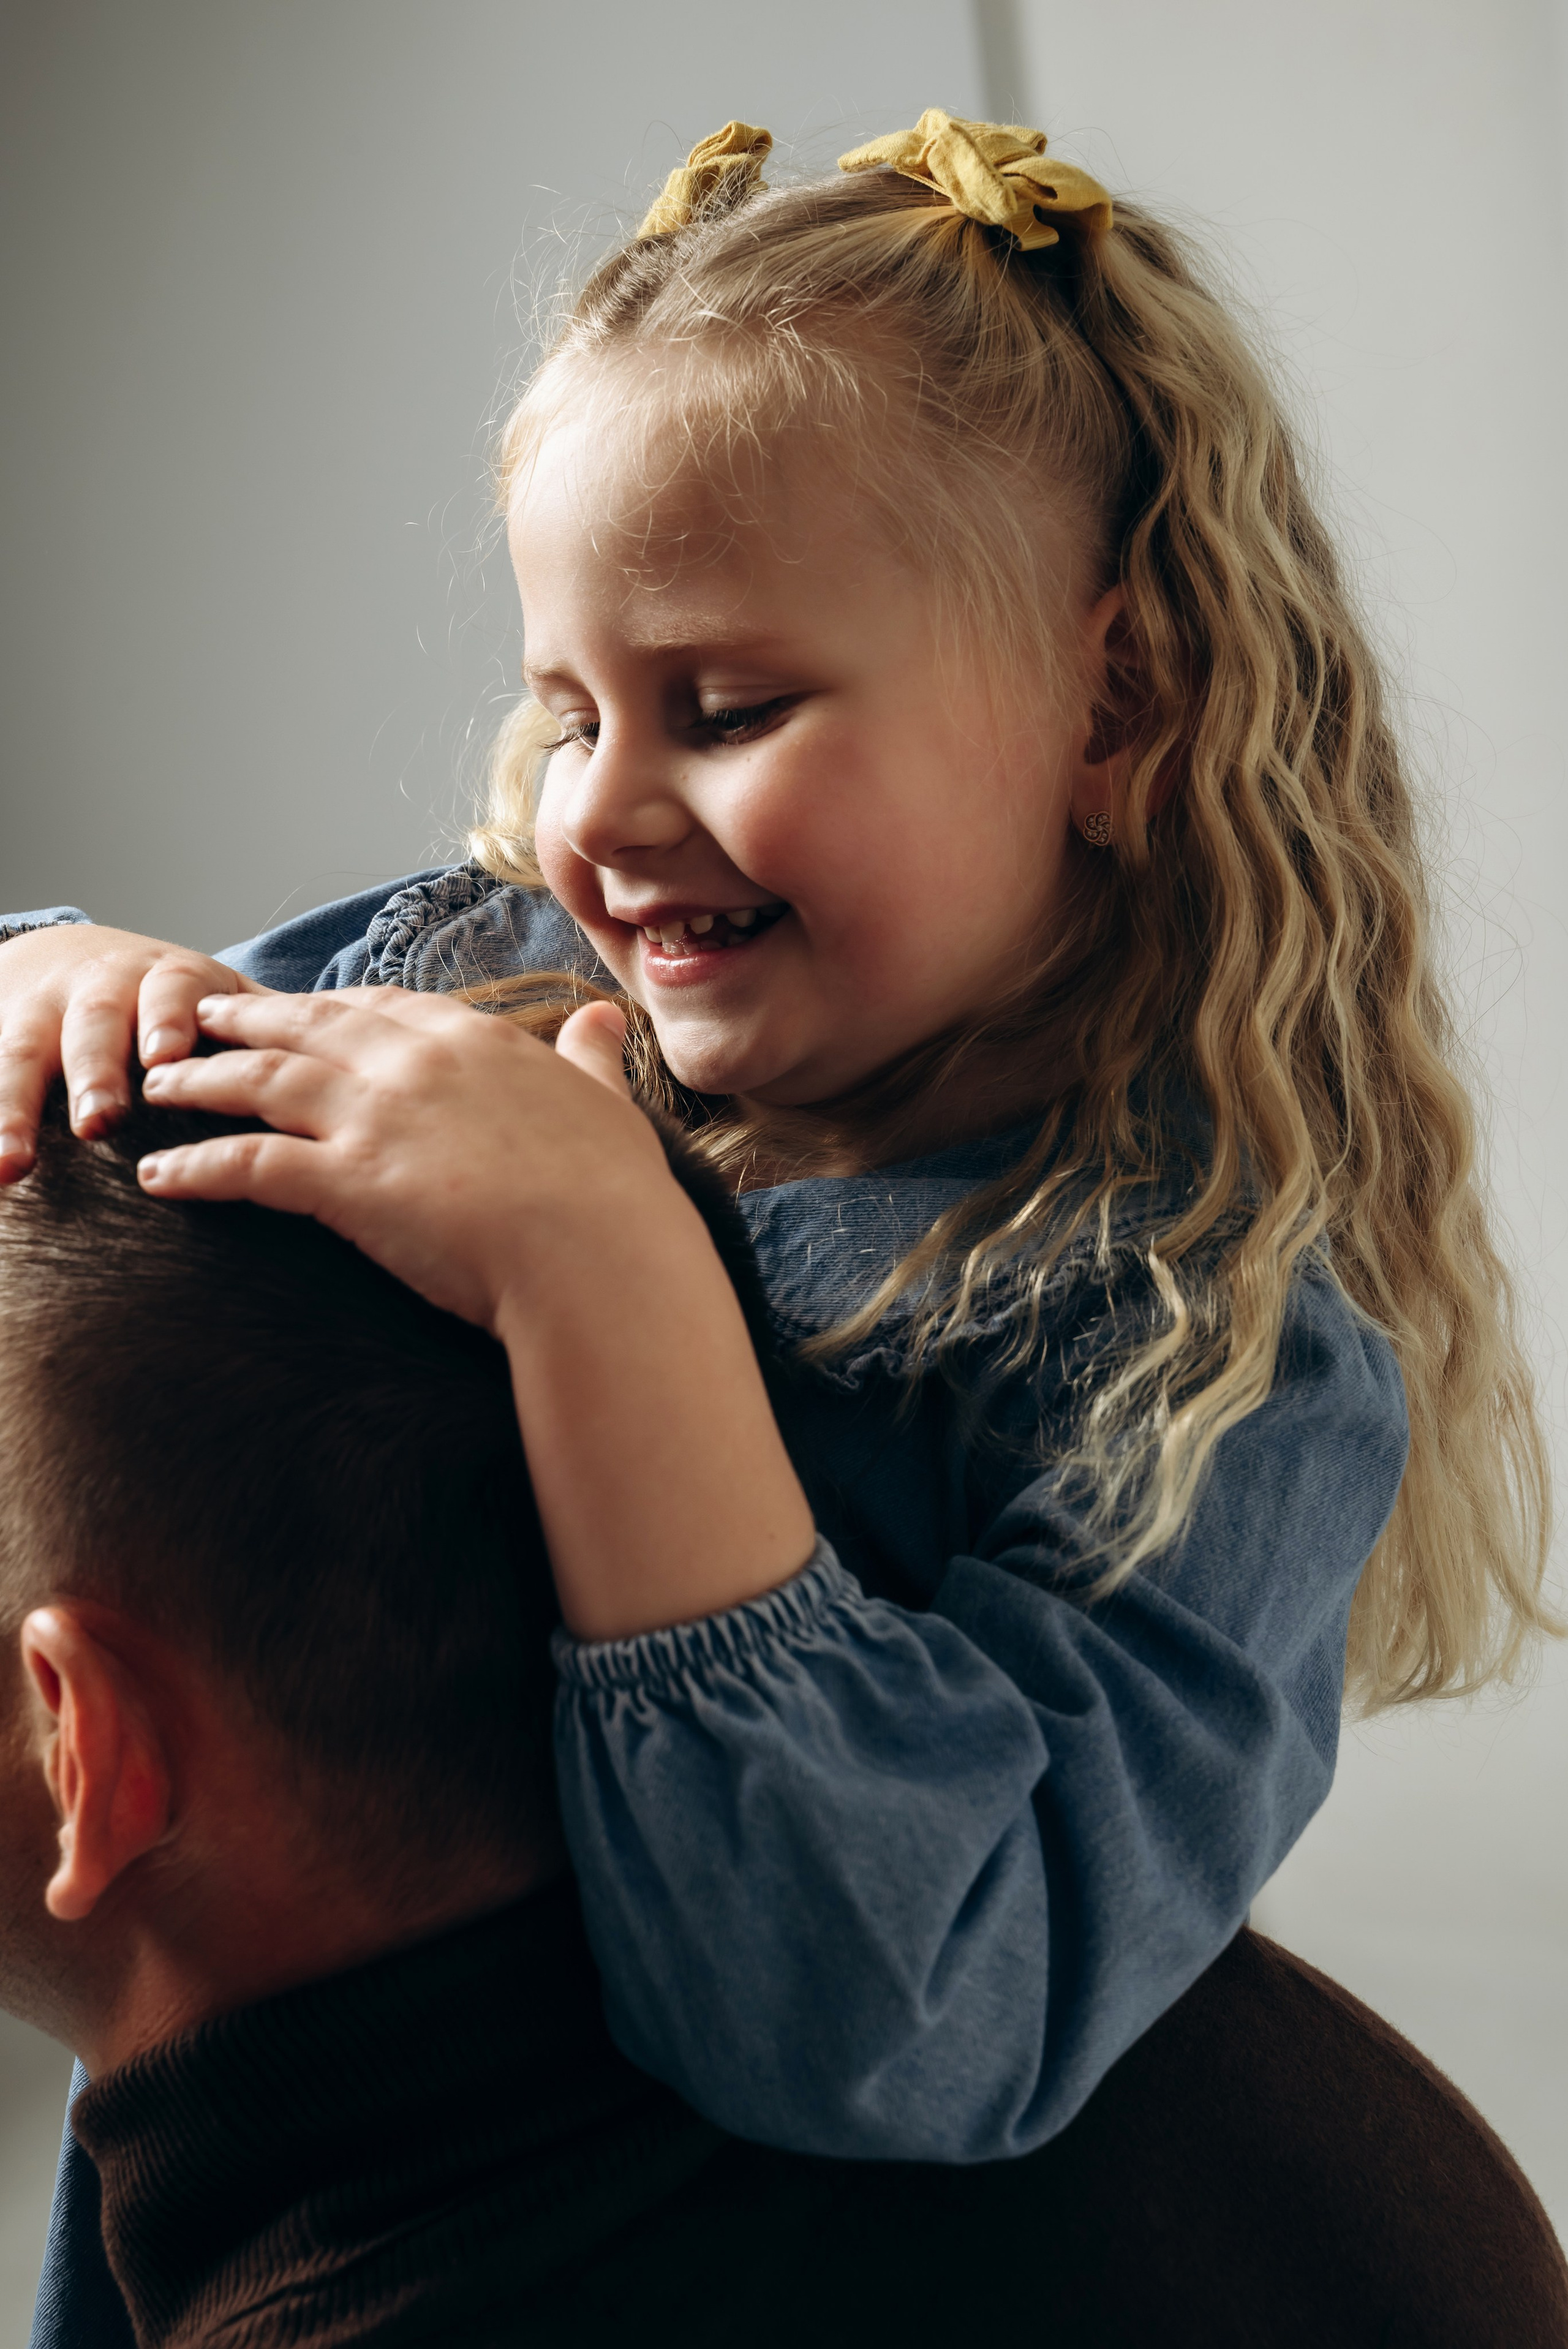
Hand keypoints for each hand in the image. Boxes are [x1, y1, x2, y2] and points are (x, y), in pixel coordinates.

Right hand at [0, 924, 264, 1180]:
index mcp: (167, 979)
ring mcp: (39, 1015)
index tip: (164, 1057)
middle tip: (99, 1123)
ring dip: (12, 1109)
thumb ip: (266, 1023)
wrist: (63, 958)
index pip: (170, 989)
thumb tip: (352, 1038)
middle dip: (94, 1073)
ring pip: (19, 1056)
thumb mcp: (214, 995)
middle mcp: (98, 990)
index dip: (167, 1018)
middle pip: (93, 1024)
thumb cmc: (165, 997)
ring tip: (11, 1165)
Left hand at [137, 988, 672, 1332]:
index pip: (382, 1008)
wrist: (598, 1258)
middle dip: (246, 1019)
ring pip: (263, 1083)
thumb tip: (603, 1022)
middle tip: (201, 1016)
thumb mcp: (607, 1106)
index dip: (329, 1006)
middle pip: (307, 1028)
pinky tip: (159, 1173)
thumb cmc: (615, 1196)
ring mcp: (375, 1118)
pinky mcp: (346, 1182)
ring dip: (202, 1081)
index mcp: (474, 1042)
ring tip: (158, 1084)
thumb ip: (590, 1061)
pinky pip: (247, 1165)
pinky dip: (196, 1166)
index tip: (298, 1007)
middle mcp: (414, 1064)